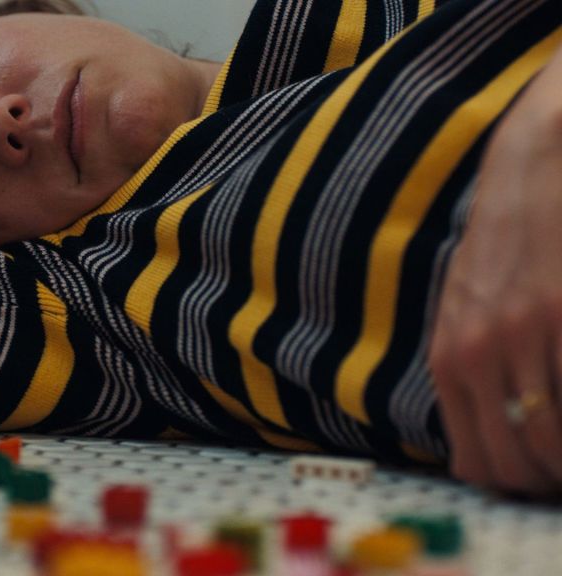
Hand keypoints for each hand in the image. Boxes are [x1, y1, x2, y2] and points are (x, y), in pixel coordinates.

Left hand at [430, 46, 561, 495]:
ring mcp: (529, 334)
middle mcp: (480, 353)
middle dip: (548, 477)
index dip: (513, 480)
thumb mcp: (467, 305)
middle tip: (559, 461)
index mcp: (448, 355)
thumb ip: (468, 370)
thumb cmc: (505, 236)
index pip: (475, 461)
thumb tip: (486, 446)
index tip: (539, 474)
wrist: (542, 159)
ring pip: (554, 445)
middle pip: (517, 465)